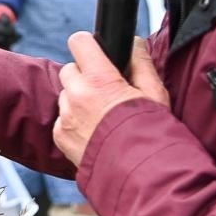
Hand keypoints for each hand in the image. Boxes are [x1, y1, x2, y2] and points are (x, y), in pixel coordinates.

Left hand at [53, 32, 168, 166]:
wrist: (141, 173)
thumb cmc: (152, 131)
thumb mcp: (155, 93)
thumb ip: (142, 62)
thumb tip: (134, 43)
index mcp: (100, 80)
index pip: (79, 42)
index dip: (88, 45)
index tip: (96, 52)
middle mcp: (77, 95)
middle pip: (70, 69)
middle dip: (85, 76)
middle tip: (106, 91)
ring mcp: (66, 117)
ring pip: (65, 95)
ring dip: (78, 99)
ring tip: (103, 116)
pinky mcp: (60, 135)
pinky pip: (63, 119)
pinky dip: (74, 121)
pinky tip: (95, 132)